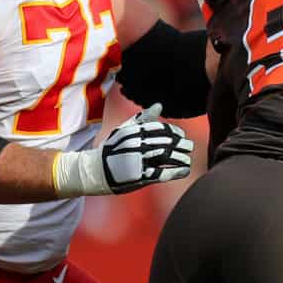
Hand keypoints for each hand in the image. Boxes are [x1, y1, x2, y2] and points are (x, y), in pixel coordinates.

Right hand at [53, 103, 193, 197]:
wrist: (93, 171)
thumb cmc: (111, 149)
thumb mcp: (124, 130)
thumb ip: (143, 119)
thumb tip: (159, 105)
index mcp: (135, 132)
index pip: (163, 129)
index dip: (175, 132)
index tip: (181, 136)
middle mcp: (138, 145)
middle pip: (168, 143)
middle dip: (182, 145)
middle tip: (189, 147)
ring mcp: (139, 161)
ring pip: (168, 157)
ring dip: (181, 158)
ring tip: (187, 159)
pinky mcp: (139, 177)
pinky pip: (163, 174)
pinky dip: (177, 172)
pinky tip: (185, 170)